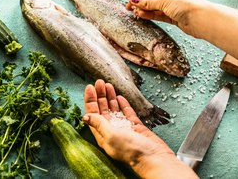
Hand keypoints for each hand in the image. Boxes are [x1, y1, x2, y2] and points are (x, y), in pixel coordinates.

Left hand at [82, 79, 197, 177]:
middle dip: (100, 95)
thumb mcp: (111, 136)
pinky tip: (119, 96)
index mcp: (103, 134)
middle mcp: (112, 130)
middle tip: (99, 82)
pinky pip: (127, 112)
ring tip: (108, 85)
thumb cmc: (131, 150)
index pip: (93, 114)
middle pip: (102, 109)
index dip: (90, 100)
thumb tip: (85, 116)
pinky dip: (123, 104)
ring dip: (110, 97)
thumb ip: (99, 124)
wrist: (152, 156)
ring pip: (114, 109)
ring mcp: (124, 127)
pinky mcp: (135, 126)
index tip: (90, 87)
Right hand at [124, 0, 209, 37]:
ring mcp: (175, 6)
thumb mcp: (165, 1)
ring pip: (155, 7)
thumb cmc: (187, 6)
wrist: (202, 21)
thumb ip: (148, 2)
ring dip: (144, 9)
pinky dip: (150, 15)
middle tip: (127, 6)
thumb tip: (134, 0)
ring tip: (133, 11)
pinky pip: (159, 15)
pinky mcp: (175, 17)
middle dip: (140, 1)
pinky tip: (141, 15)